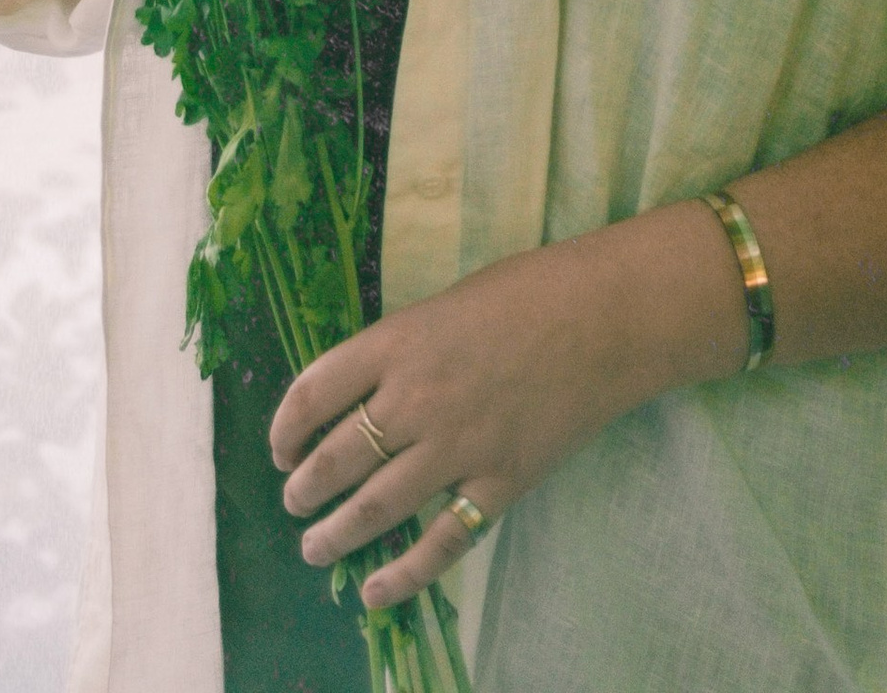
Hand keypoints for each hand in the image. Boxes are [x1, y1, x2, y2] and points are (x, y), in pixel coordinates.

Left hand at [269, 210, 741, 612]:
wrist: (605, 317)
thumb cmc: (526, 294)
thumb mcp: (444, 304)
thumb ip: (401, 351)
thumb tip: (363, 392)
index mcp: (396, 342)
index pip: (313, 392)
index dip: (285, 428)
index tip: (280, 448)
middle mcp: (416, 398)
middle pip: (338, 457)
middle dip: (305, 488)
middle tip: (294, 502)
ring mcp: (458, 447)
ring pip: (377, 508)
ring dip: (336, 535)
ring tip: (315, 550)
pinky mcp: (498, 485)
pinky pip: (441, 542)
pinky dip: (403, 575)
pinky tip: (376, 592)